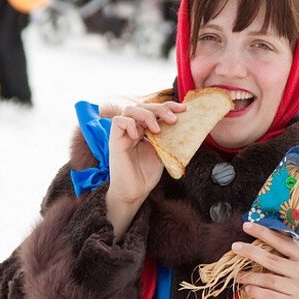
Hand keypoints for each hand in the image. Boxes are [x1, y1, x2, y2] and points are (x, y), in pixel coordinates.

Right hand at [105, 101, 183, 238]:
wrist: (135, 192)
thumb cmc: (146, 174)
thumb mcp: (162, 152)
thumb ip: (167, 137)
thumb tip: (183, 124)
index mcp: (144, 129)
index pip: (154, 109)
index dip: (168, 105)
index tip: (183, 109)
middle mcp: (133, 129)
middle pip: (143, 106)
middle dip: (160, 109)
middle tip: (173, 119)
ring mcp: (123, 134)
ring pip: (129, 109)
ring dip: (146, 115)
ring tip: (157, 129)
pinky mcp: (114, 141)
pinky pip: (118, 122)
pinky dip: (129, 124)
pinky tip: (138, 136)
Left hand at [232, 222, 298, 298]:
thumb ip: (291, 251)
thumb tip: (264, 233)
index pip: (282, 241)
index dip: (263, 232)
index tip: (246, 225)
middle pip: (271, 259)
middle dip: (250, 252)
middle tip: (234, 247)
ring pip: (268, 279)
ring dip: (249, 276)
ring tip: (237, 275)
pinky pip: (270, 296)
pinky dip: (256, 291)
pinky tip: (247, 289)